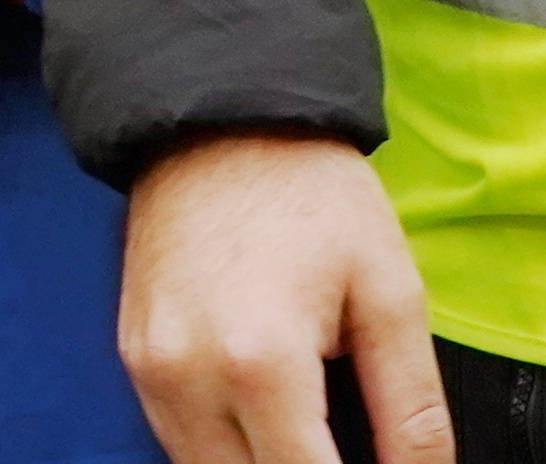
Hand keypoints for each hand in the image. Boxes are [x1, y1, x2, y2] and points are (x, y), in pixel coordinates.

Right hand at [116, 134, 451, 463]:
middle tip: (344, 447)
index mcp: (261, 363)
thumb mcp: (390, 290)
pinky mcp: (133, 358)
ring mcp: (151, 372)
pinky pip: (178, 442)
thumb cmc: (312, 194)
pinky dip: (225, 450)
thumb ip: (411, 409)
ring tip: (309, 435)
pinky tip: (266, 419)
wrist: (219, 116)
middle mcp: (189, 379)